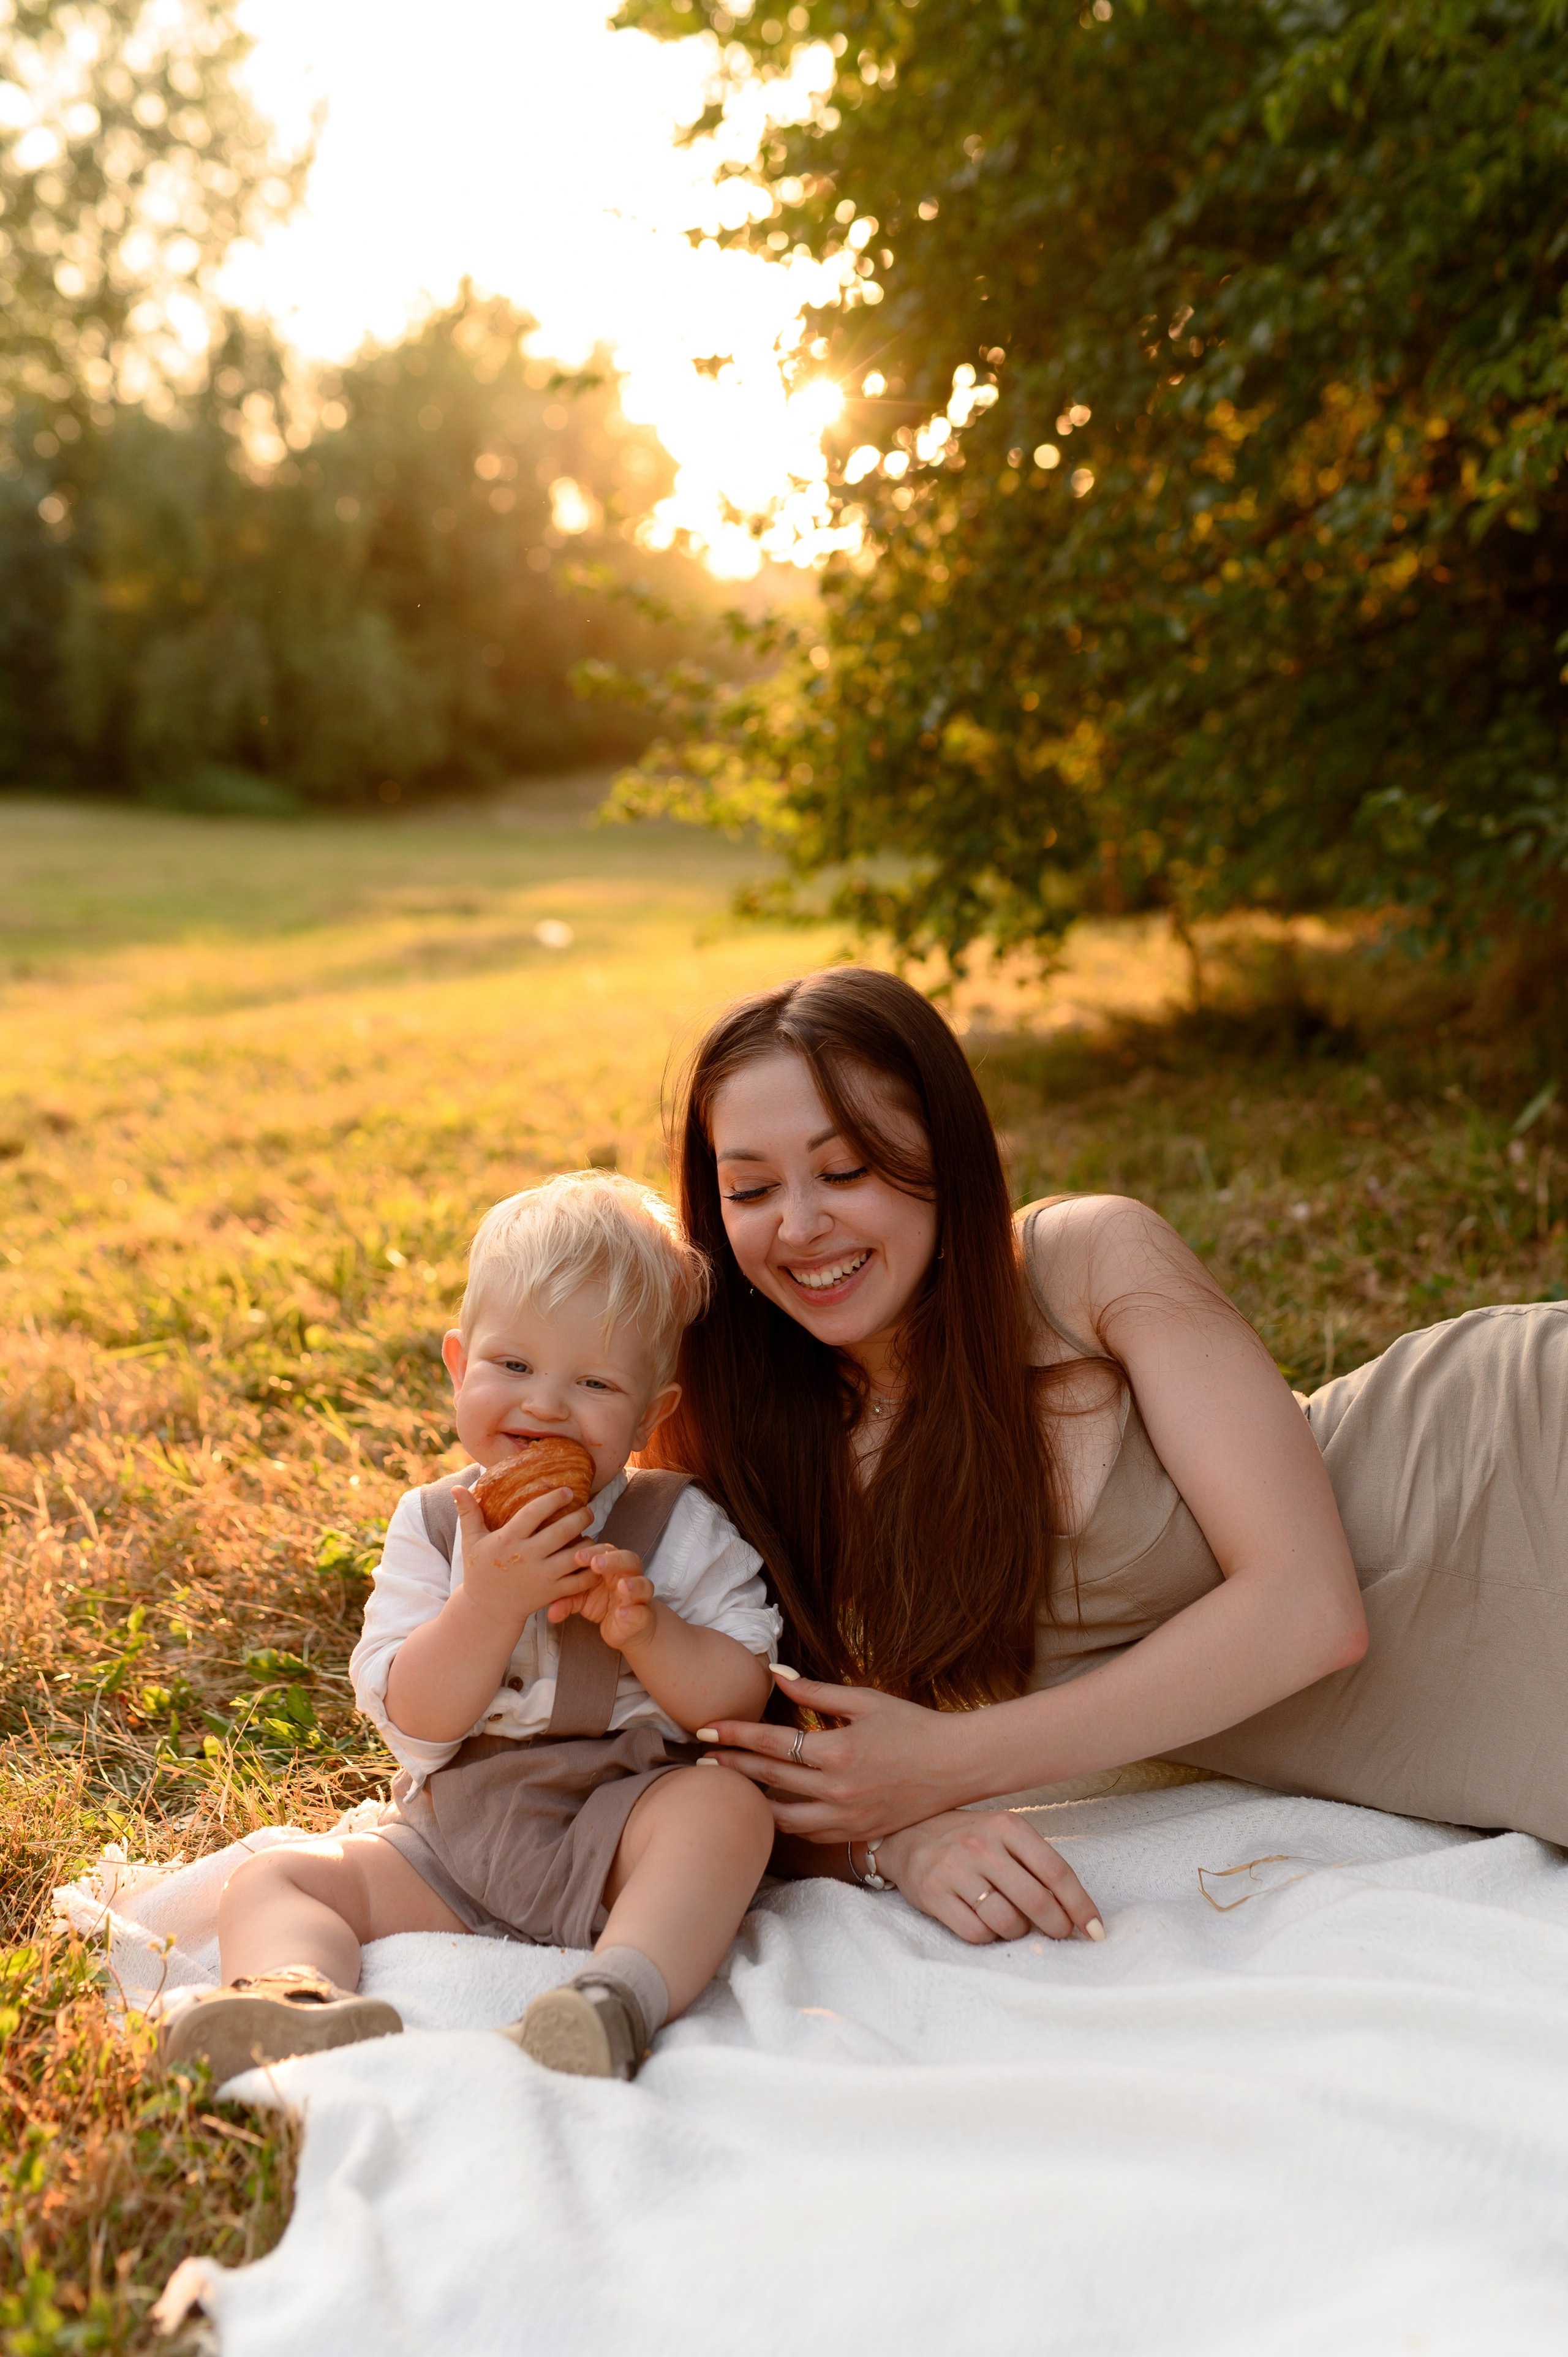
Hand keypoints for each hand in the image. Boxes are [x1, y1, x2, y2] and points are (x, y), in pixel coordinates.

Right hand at [451, 1481, 595, 1630]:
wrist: (486, 1610)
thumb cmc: (480, 1571)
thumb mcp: (471, 1542)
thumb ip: (468, 1513)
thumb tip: (456, 1487)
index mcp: (508, 1540)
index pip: (534, 1512)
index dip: (553, 1499)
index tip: (568, 1490)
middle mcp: (527, 1557)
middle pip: (562, 1531)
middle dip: (580, 1517)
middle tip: (588, 1509)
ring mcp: (541, 1577)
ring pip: (575, 1555)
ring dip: (589, 1542)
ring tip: (590, 1532)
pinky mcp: (551, 1593)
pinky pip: (579, 1581)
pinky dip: (591, 1570)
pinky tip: (594, 1558)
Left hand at [552, 1544, 654, 1649]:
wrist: (625, 1627)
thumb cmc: (602, 1603)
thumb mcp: (581, 1600)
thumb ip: (567, 1601)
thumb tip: (549, 1612)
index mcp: (611, 1566)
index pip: (605, 1551)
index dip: (592, 1551)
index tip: (577, 1556)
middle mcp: (628, 1576)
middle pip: (628, 1560)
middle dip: (613, 1560)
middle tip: (596, 1564)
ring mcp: (639, 1596)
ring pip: (643, 1583)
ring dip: (633, 1584)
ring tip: (622, 1586)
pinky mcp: (644, 1616)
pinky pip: (643, 1612)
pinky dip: (634, 1612)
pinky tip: (622, 1613)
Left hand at [698, 1668, 977, 1840]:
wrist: (957, 1765)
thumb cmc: (912, 1725)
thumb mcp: (864, 1700)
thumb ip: (816, 1693)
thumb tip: (776, 1676)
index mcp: (837, 1752)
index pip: (771, 1744)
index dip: (735, 1735)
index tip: (705, 1730)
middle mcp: (837, 1791)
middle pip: (768, 1780)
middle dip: (731, 1767)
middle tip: (700, 1758)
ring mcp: (847, 1818)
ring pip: (782, 1818)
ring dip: (752, 1801)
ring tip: (729, 1786)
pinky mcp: (857, 1833)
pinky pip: (808, 1833)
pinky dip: (785, 1822)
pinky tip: (771, 1807)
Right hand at [876, 1811, 1103, 1945]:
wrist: (907, 1834)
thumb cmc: (968, 1838)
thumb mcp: (1003, 1834)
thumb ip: (1034, 1864)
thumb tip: (1072, 1911)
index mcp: (1007, 1825)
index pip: (1056, 1871)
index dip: (1080, 1905)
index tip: (1095, 1931)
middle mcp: (981, 1844)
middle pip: (1036, 1901)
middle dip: (1056, 1926)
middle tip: (1059, 1934)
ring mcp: (955, 1869)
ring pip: (1006, 1922)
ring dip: (1017, 1932)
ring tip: (1012, 1923)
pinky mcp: (932, 1893)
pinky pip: (975, 1933)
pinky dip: (987, 1937)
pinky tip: (984, 1923)